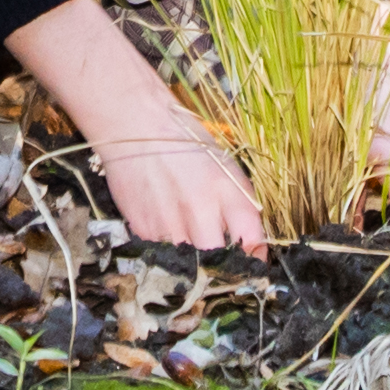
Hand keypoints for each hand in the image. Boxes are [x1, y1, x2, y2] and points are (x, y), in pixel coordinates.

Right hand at [11, 0, 270, 253]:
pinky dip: (169, 246)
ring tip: (189, 235)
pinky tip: (166, 222)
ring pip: (189, 264)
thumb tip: (255, 248)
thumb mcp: (225, 168)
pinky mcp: (142, 228)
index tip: (252, 260)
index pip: (251, 243)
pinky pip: (162, 252)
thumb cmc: (185, 142)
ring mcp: (169, 222)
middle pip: (218, 263)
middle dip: (223, 266)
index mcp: (226, 191)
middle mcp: (199, 210)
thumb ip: (242, 209)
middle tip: (222, 260)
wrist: (134, 124)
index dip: (255, 259)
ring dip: (194, 259)